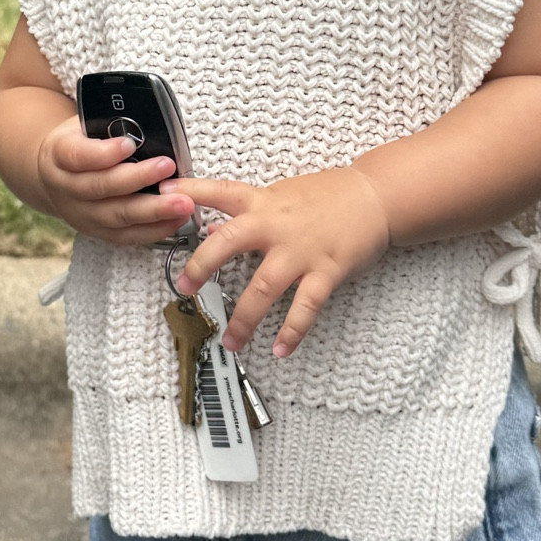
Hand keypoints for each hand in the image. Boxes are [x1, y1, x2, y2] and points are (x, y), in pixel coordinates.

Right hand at [34, 116, 198, 246]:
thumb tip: (147, 122)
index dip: (104, 153)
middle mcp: (66, 189)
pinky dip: (154, 229)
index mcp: (59, 155)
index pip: (78, 156)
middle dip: (137, 179)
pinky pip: (127, 236)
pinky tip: (176, 219)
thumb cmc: (79, 143)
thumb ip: (109, 123)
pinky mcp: (98, 232)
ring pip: (117, 216)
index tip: (129, 143)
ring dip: (153, 210)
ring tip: (182, 202)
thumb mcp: (84, 124)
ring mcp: (81, 214)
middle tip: (167, 166)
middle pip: (101, 187)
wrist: (57, 176)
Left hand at [165, 167, 390, 356]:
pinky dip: (292, 331)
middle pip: (229, 243)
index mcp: (263, 203)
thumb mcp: (283, 195)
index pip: (220, 192)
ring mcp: (301, 250)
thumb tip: (210, 228)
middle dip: (202, 267)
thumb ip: (247, 213)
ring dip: (244, 318)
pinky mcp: (327, 270)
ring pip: (263, 287)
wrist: (376, 196)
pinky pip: (305, 307)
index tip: (164, 193)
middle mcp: (276, 225)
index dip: (190, 191)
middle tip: (184, 288)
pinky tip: (280, 349)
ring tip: (230, 341)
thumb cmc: (328, 195)